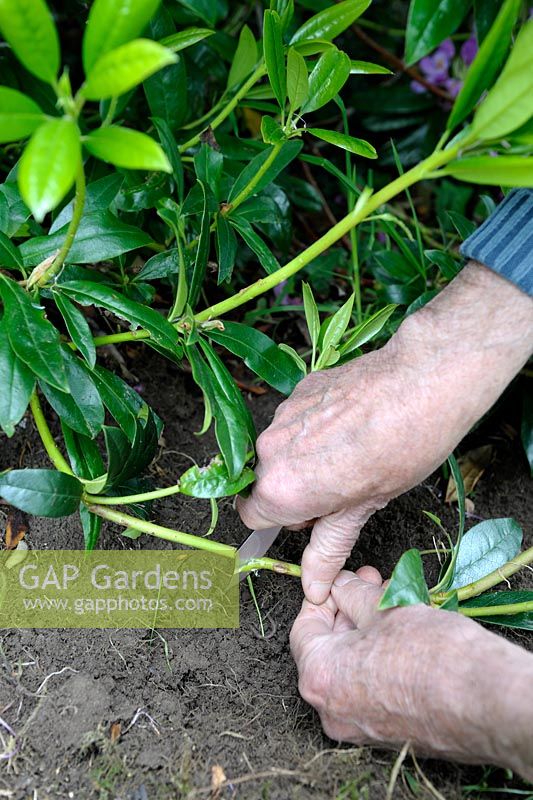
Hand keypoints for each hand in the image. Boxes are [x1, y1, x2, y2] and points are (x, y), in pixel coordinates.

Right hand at [238, 263, 532, 602]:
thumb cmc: (402, 450)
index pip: (252, 517)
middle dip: (297, 488)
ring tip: (352, 451)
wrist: (422, 381)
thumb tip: (312, 590)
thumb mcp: (363, 509)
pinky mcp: (298, 389)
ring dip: (305, 456)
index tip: (315, 516)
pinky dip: (314, 426)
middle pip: (268, 481)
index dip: (284, 520)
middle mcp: (270, 450)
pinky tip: (351, 423)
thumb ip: (328, 548)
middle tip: (344, 486)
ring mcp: (282, 414)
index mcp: (281, 488)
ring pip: (282, 448)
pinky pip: (295, 419)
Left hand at [290, 567, 532, 777]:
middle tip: (370, 583)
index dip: (323, 596)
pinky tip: (404, 635)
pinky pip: (372, 689)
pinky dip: (380, 660)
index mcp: (320, 678)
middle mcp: (333, 711)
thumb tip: (342, 585)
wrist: (486, 700)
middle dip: (349, 611)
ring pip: (352, 668)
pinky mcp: (389, 734)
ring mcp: (361, 728)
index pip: (303, 627)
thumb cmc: (433, 655)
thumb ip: (353, 593)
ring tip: (393, 603)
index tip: (341, 580)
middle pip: (327, 649)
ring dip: (367, 632)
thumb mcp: (385, 607)